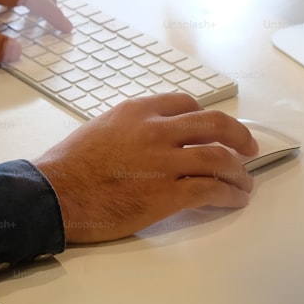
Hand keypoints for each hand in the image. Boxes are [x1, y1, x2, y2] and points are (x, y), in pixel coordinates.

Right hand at [32, 93, 258, 242]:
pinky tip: (234, 200)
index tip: (214, 129)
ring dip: (239, 172)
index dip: (206, 117)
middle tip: (249, 148)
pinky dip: (229, 195)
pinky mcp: (167, 195)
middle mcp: (156, 131)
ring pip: (219, 159)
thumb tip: (148, 139)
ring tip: (245, 183)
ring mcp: (164, 162)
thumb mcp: (100, 128)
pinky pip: (211, 190)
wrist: (54, 194)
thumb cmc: (68, 166)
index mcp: (138, 111)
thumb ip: (130, 128)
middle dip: (238, 136)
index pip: (186, 103)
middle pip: (215, 125)